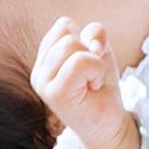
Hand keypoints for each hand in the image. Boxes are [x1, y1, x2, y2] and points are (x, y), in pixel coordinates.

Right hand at [31, 16, 138, 148]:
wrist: (109, 123)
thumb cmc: (101, 86)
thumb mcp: (99, 51)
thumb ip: (94, 33)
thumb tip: (91, 42)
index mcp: (44, 60)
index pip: (63, 26)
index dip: (84, 38)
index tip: (89, 63)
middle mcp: (39, 72)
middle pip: (67, 36)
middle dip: (90, 52)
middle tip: (91, 77)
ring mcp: (43, 83)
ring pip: (72, 46)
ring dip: (94, 63)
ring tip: (90, 82)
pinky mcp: (54, 94)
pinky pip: (80, 62)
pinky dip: (96, 70)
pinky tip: (92, 88)